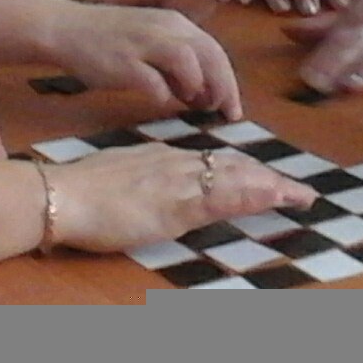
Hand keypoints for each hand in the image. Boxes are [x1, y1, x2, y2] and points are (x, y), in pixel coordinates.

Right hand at [45, 3, 243, 119]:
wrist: (66, 28)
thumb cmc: (109, 39)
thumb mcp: (151, 40)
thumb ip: (177, 60)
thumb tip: (203, 92)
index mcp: (175, 23)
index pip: (215, 51)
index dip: (229, 81)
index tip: (233, 107)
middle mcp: (165, 28)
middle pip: (209, 56)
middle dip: (223, 88)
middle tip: (223, 113)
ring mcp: (144, 44)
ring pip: (188, 63)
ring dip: (197, 88)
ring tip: (194, 105)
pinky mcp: (123, 62)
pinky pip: (154, 82)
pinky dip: (164, 95)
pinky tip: (162, 101)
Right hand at [49, 145, 316, 252]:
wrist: (61, 195)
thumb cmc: (78, 194)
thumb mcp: (116, 185)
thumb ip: (139, 186)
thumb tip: (148, 193)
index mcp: (161, 158)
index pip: (211, 163)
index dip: (242, 172)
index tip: (263, 181)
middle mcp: (176, 163)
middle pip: (232, 167)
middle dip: (267, 178)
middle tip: (297, 191)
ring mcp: (180, 181)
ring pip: (237, 178)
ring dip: (272, 186)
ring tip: (301, 196)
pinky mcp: (179, 203)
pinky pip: (227, 196)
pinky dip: (256, 195)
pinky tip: (277, 197)